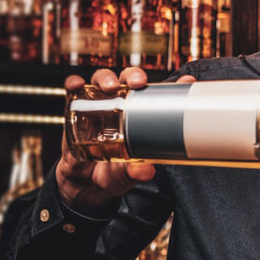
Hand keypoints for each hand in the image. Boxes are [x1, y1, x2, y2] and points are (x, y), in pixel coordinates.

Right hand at [56, 67, 195, 213]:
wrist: (84, 184)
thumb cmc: (112, 173)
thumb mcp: (125, 174)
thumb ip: (135, 172)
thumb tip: (148, 171)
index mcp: (139, 117)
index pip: (156, 96)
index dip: (171, 85)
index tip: (185, 81)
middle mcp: (120, 105)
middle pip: (128, 80)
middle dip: (134, 76)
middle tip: (138, 83)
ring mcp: (98, 105)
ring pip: (103, 79)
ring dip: (107, 78)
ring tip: (110, 87)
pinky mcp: (76, 108)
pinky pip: (74, 90)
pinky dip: (74, 83)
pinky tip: (77, 85)